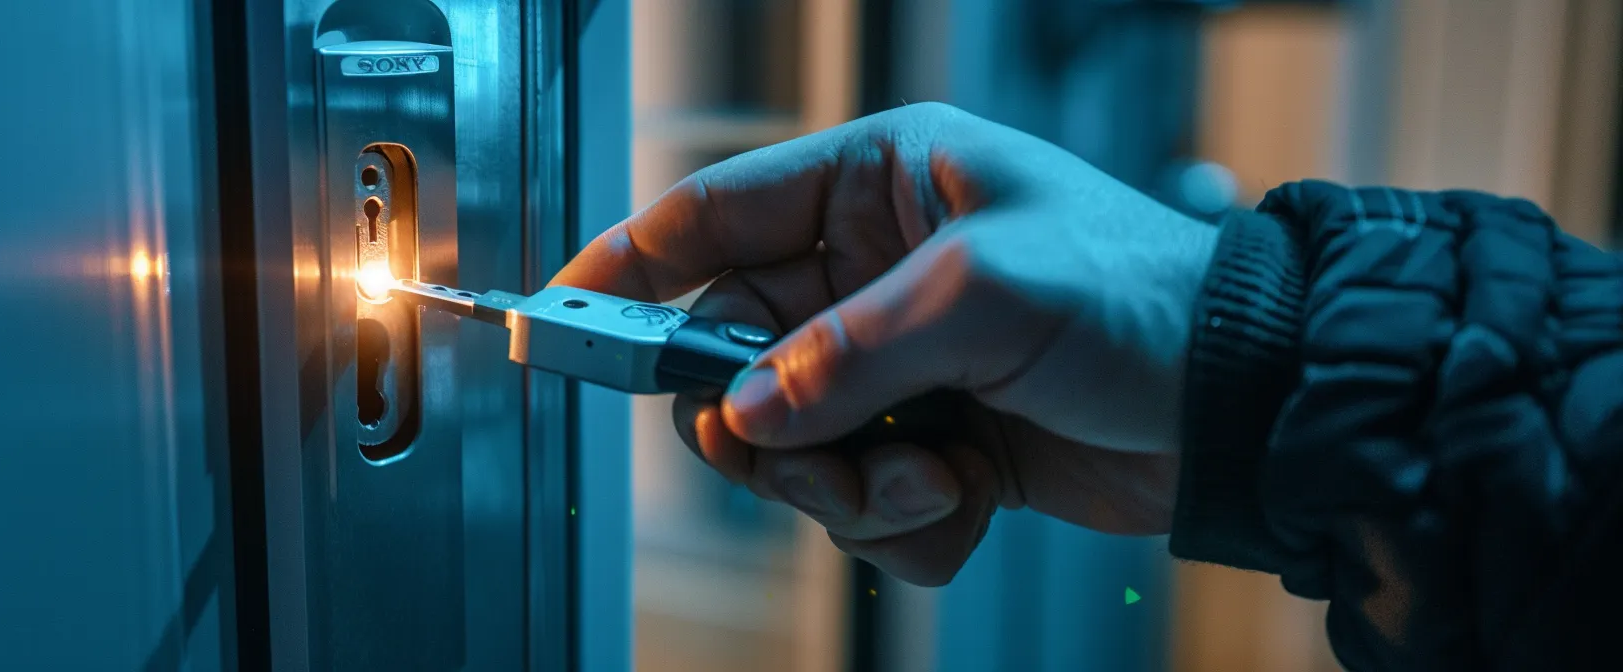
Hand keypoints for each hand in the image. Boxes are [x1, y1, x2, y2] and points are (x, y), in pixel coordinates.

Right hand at [550, 103, 1219, 585]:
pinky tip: (966, 499)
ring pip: (785, 443)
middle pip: (729, 356)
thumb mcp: (984, 297)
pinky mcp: (923, 437)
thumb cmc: (1142, 301)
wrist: (1240, 407)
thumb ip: (846, 354)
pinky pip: (852, 498)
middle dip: (762, 426)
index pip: (711, 215)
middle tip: (805, 455)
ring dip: (843, 487)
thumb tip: (748, 412)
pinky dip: (898, 521)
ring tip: (930, 478)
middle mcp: (872, 270)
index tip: (561, 320)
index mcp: (877, 184)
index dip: (627, 267)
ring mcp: (894, 361)